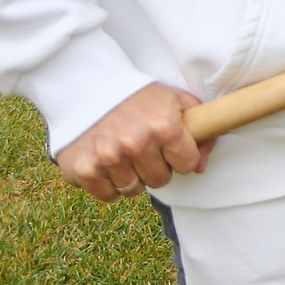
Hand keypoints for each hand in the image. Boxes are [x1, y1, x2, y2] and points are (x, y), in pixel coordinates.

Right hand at [55, 82, 212, 201]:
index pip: (186, 164)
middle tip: (144, 148)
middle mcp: (136, 143)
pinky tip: (107, 163)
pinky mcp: (84, 169)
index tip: (170, 148)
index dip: (180, 156)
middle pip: (160, 180)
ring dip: (132, 176)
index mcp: (163, 126)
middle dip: (156, 167)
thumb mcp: (177, 100)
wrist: (90, 89)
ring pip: (134, 190)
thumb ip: (199, 131)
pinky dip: (108, 184)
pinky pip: (108, 195)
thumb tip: (200, 167)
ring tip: (125, 154)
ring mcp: (108, 158)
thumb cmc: (138, 96)